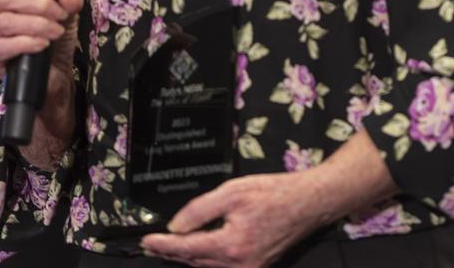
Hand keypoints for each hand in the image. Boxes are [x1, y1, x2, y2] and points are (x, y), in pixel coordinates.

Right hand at [0, 0, 83, 166]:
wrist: (54, 76)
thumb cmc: (55, 41)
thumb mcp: (68, 16)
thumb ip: (70, 3)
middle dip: (38, 4)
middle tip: (59, 15)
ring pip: (4, 21)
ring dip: (36, 23)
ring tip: (56, 31)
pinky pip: (2, 46)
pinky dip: (27, 42)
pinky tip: (43, 44)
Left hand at [141, 170, 329, 267]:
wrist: (307, 203)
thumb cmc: (273, 193)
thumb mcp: (233, 192)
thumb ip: (200, 210)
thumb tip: (176, 226)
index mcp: (231, 246)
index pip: (186, 248)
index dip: (163, 245)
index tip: (146, 240)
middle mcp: (238, 265)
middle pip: (195, 261)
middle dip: (171, 253)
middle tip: (150, 245)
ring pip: (207, 267)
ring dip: (187, 257)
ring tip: (167, 247)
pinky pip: (222, 266)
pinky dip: (205, 259)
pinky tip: (196, 249)